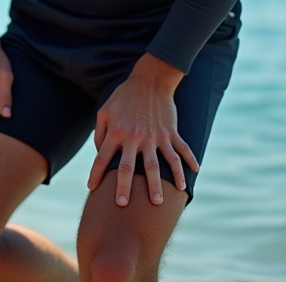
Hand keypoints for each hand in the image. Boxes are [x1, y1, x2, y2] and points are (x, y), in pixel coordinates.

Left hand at [87, 53, 195, 206]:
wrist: (149, 80)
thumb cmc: (124, 96)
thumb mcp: (105, 111)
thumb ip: (100, 133)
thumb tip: (100, 154)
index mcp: (116, 132)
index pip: (102, 158)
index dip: (95, 174)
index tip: (91, 189)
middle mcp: (135, 137)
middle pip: (128, 167)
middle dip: (124, 188)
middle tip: (123, 205)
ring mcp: (155, 136)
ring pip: (157, 165)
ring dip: (158, 184)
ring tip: (159, 202)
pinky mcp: (170, 133)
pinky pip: (181, 150)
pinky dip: (188, 162)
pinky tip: (194, 173)